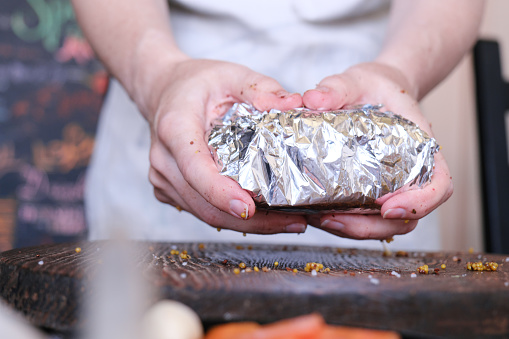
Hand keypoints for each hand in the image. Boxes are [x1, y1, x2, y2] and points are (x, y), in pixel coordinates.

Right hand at [146, 58, 308, 233]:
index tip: (248, 208)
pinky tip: (262, 216)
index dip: (220, 192)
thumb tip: (293, 105)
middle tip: (294, 222)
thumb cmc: (195, 83)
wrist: (162, 91)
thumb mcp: (230, 74)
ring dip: (247, 225)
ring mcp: (164, 179)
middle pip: (205, 203)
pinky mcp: (170, 190)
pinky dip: (232, 218)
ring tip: (288, 222)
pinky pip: (201, 211)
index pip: (195, 168)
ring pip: (205, 214)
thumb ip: (260, 87)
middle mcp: (164, 159)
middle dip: (251, 220)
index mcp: (175, 128)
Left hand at [302, 62, 453, 239]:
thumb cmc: (375, 87)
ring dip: (354, 229)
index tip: (389, 208)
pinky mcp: (370, 192)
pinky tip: (319, 215)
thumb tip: (312, 99)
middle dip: (371, 227)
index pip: (439, 185)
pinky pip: (364, 217)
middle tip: (334, 220)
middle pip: (407, 218)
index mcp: (421, 148)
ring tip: (321, 220)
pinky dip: (345, 222)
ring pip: (384, 224)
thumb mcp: (356, 80)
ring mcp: (391, 186)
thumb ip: (337, 87)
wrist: (373, 90)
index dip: (420, 204)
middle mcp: (411, 174)